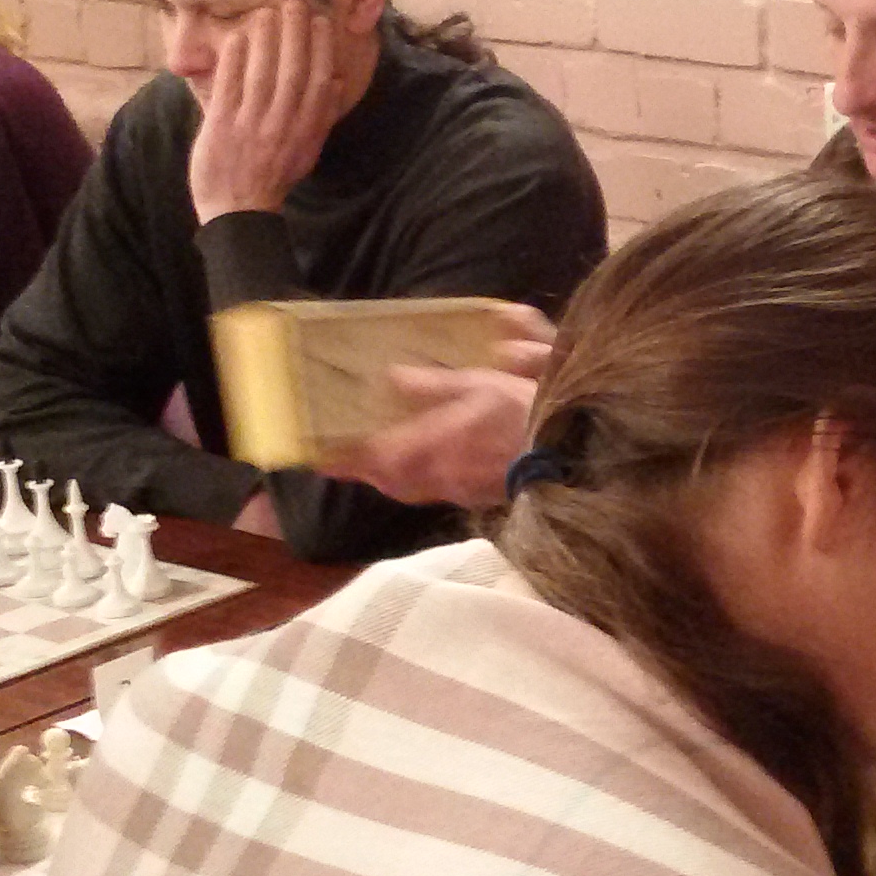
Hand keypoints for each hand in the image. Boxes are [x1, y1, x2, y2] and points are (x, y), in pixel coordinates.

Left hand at [188, 0, 345, 220]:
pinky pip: (229, 88)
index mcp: (305, 132)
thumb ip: (321, 117)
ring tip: (267, 12)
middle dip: (294, 34)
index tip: (320, 22)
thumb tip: (336, 80)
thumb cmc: (273, 178)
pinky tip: (237, 37)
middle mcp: (281, 126)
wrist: (238, 213)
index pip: (317, 83)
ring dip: (266, 40)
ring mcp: (251, 126)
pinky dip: (234, 62)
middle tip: (293, 2)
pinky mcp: (221, 128)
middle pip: (292, 72)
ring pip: (262, 75)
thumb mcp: (307, 151)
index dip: (321, 49)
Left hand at [316, 325, 551, 509]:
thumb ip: (429, 386)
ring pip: (401, 484)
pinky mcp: (465, 497)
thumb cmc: (519, 417)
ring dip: (385, 469)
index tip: (309, 447)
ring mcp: (445, 492)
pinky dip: (411, 473)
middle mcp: (423, 480)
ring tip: (374, 452)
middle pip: (378, 476)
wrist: (566, 458)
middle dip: (358, 463)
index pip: (358, 459)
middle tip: (340, 448)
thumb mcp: (475, 385)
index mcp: (416, 453)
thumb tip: (388, 378)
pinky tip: (419, 456)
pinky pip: (424, 487)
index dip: (331, 454)